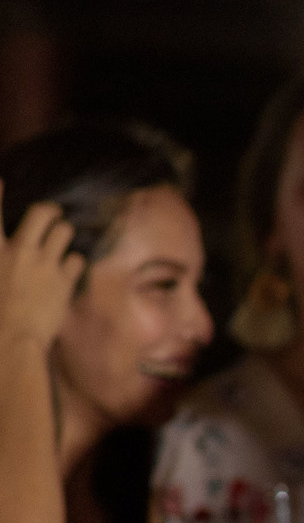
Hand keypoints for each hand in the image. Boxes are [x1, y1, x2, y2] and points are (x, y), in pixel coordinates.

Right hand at [0, 192, 81, 346]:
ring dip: (63, 235)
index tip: (0, 180)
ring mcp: (44, 264)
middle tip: (52, 216)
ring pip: (65, 231)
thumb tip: (9, 259)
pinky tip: (66, 272)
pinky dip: (73, 264)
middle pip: (43, 212)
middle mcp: (19, 251)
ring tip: (59, 246)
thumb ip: (2, 261)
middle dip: (50, 211)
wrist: (9, 342)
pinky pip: (77, 259)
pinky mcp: (63, 281)